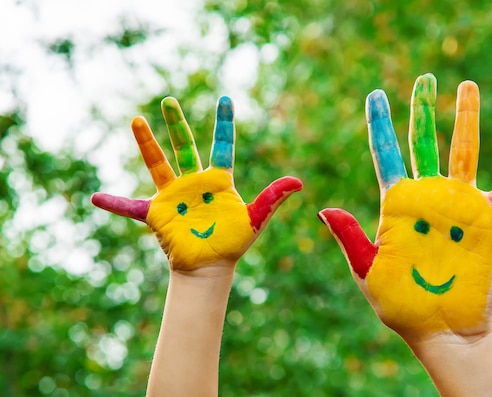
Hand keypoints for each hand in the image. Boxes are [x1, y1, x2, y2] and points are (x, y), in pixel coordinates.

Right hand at [92, 96, 301, 271]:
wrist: (210, 267)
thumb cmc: (232, 243)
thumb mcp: (254, 219)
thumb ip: (272, 198)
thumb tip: (298, 182)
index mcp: (218, 180)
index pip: (222, 145)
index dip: (224, 123)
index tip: (225, 98)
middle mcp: (194, 182)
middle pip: (184, 146)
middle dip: (177, 123)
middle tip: (170, 100)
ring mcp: (173, 195)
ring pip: (158, 163)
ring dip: (147, 144)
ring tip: (136, 120)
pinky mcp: (157, 213)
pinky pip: (131, 207)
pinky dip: (114, 203)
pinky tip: (95, 198)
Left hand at [319, 74, 491, 341]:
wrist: (440, 330)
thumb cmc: (401, 305)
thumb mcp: (368, 271)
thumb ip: (351, 238)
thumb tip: (324, 208)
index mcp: (396, 206)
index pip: (386, 155)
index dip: (380, 125)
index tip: (374, 96)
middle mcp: (427, 197)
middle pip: (424, 143)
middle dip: (423, 110)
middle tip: (424, 78)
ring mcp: (458, 206)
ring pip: (464, 152)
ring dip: (466, 119)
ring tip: (466, 86)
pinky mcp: (488, 221)